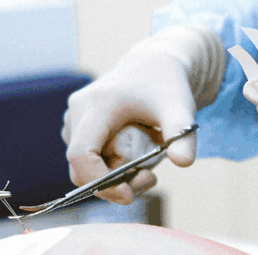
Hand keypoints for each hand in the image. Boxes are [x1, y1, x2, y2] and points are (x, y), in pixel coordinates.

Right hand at [61, 26, 223, 203]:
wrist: (155, 63)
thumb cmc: (166, 84)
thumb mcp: (179, 108)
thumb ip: (182, 135)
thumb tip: (183, 163)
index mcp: (96, 104)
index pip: (81, 154)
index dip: (99, 181)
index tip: (128, 194)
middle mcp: (78, 110)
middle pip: (80, 166)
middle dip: (112, 183)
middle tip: (150, 178)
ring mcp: (74, 117)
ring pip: (82, 164)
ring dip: (111, 176)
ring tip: (147, 165)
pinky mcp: (78, 123)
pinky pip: (86, 156)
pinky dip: (107, 166)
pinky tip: (135, 156)